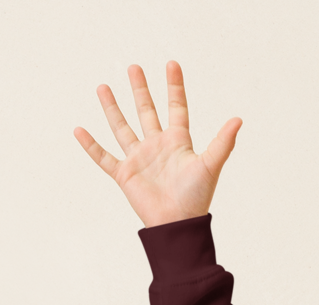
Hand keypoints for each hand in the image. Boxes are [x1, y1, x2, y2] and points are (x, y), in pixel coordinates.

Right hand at [72, 61, 239, 230]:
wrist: (177, 224)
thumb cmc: (196, 198)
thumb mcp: (210, 165)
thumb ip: (223, 142)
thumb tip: (239, 119)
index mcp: (178, 142)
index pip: (176, 108)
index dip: (174, 87)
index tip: (172, 64)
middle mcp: (157, 147)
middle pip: (146, 112)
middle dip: (141, 90)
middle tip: (134, 67)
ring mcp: (139, 159)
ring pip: (122, 128)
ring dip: (112, 108)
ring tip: (103, 87)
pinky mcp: (125, 175)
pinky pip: (104, 157)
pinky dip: (91, 146)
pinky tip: (79, 130)